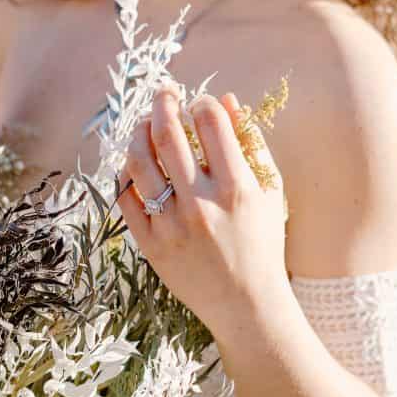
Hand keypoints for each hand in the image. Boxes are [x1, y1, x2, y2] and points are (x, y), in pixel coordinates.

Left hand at [117, 85, 289, 339]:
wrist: (246, 304)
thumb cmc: (262, 243)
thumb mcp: (270, 192)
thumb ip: (252, 143)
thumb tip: (226, 101)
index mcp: (236, 188)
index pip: (210, 123)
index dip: (202, 103)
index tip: (200, 104)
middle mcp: (201, 204)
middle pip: (167, 133)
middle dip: (163, 102)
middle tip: (164, 93)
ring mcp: (171, 225)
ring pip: (139, 161)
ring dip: (139, 133)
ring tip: (146, 125)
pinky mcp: (150, 245)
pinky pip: (126, 197)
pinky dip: (127, 173)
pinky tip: (136, 163)